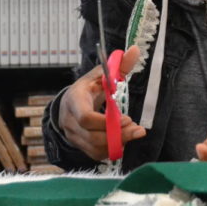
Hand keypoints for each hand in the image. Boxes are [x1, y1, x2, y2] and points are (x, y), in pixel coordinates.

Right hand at [58, 45, 145, 160]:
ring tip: (134, 132)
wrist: (68, 104)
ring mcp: (73, 136)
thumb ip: (119, 66)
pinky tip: (123, 139)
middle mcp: (70, 122)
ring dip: (118, 143)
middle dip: (118, 135)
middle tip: (137, 129)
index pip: (85, 118)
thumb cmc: (88, 88)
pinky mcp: (80, 146)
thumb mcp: (100, 74)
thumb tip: (136, 51)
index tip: (126, 118)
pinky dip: (112, 149)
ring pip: (95, 148)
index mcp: (74, 101)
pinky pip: (96, 154)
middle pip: (93, 136)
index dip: (106, 122)